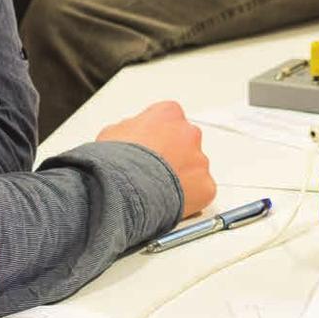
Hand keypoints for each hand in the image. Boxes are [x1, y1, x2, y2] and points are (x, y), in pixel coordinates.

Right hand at [97, 101, 214, 216]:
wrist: (123, 191)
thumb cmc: (115, 163)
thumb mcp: (112, 133)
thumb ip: (130, 129)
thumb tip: (129, 137)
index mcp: (169, 113)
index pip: (168, 120)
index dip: (155, 138)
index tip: (148, 150)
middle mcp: (189, 132)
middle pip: (185, 142)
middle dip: (172, 156)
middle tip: (152, 173)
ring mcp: (199, 159)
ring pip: (194, 168)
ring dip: (181, 177)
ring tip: (157, 192)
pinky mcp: (205, 185)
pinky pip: (201, 192)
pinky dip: (189, 199)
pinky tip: (168, 204)